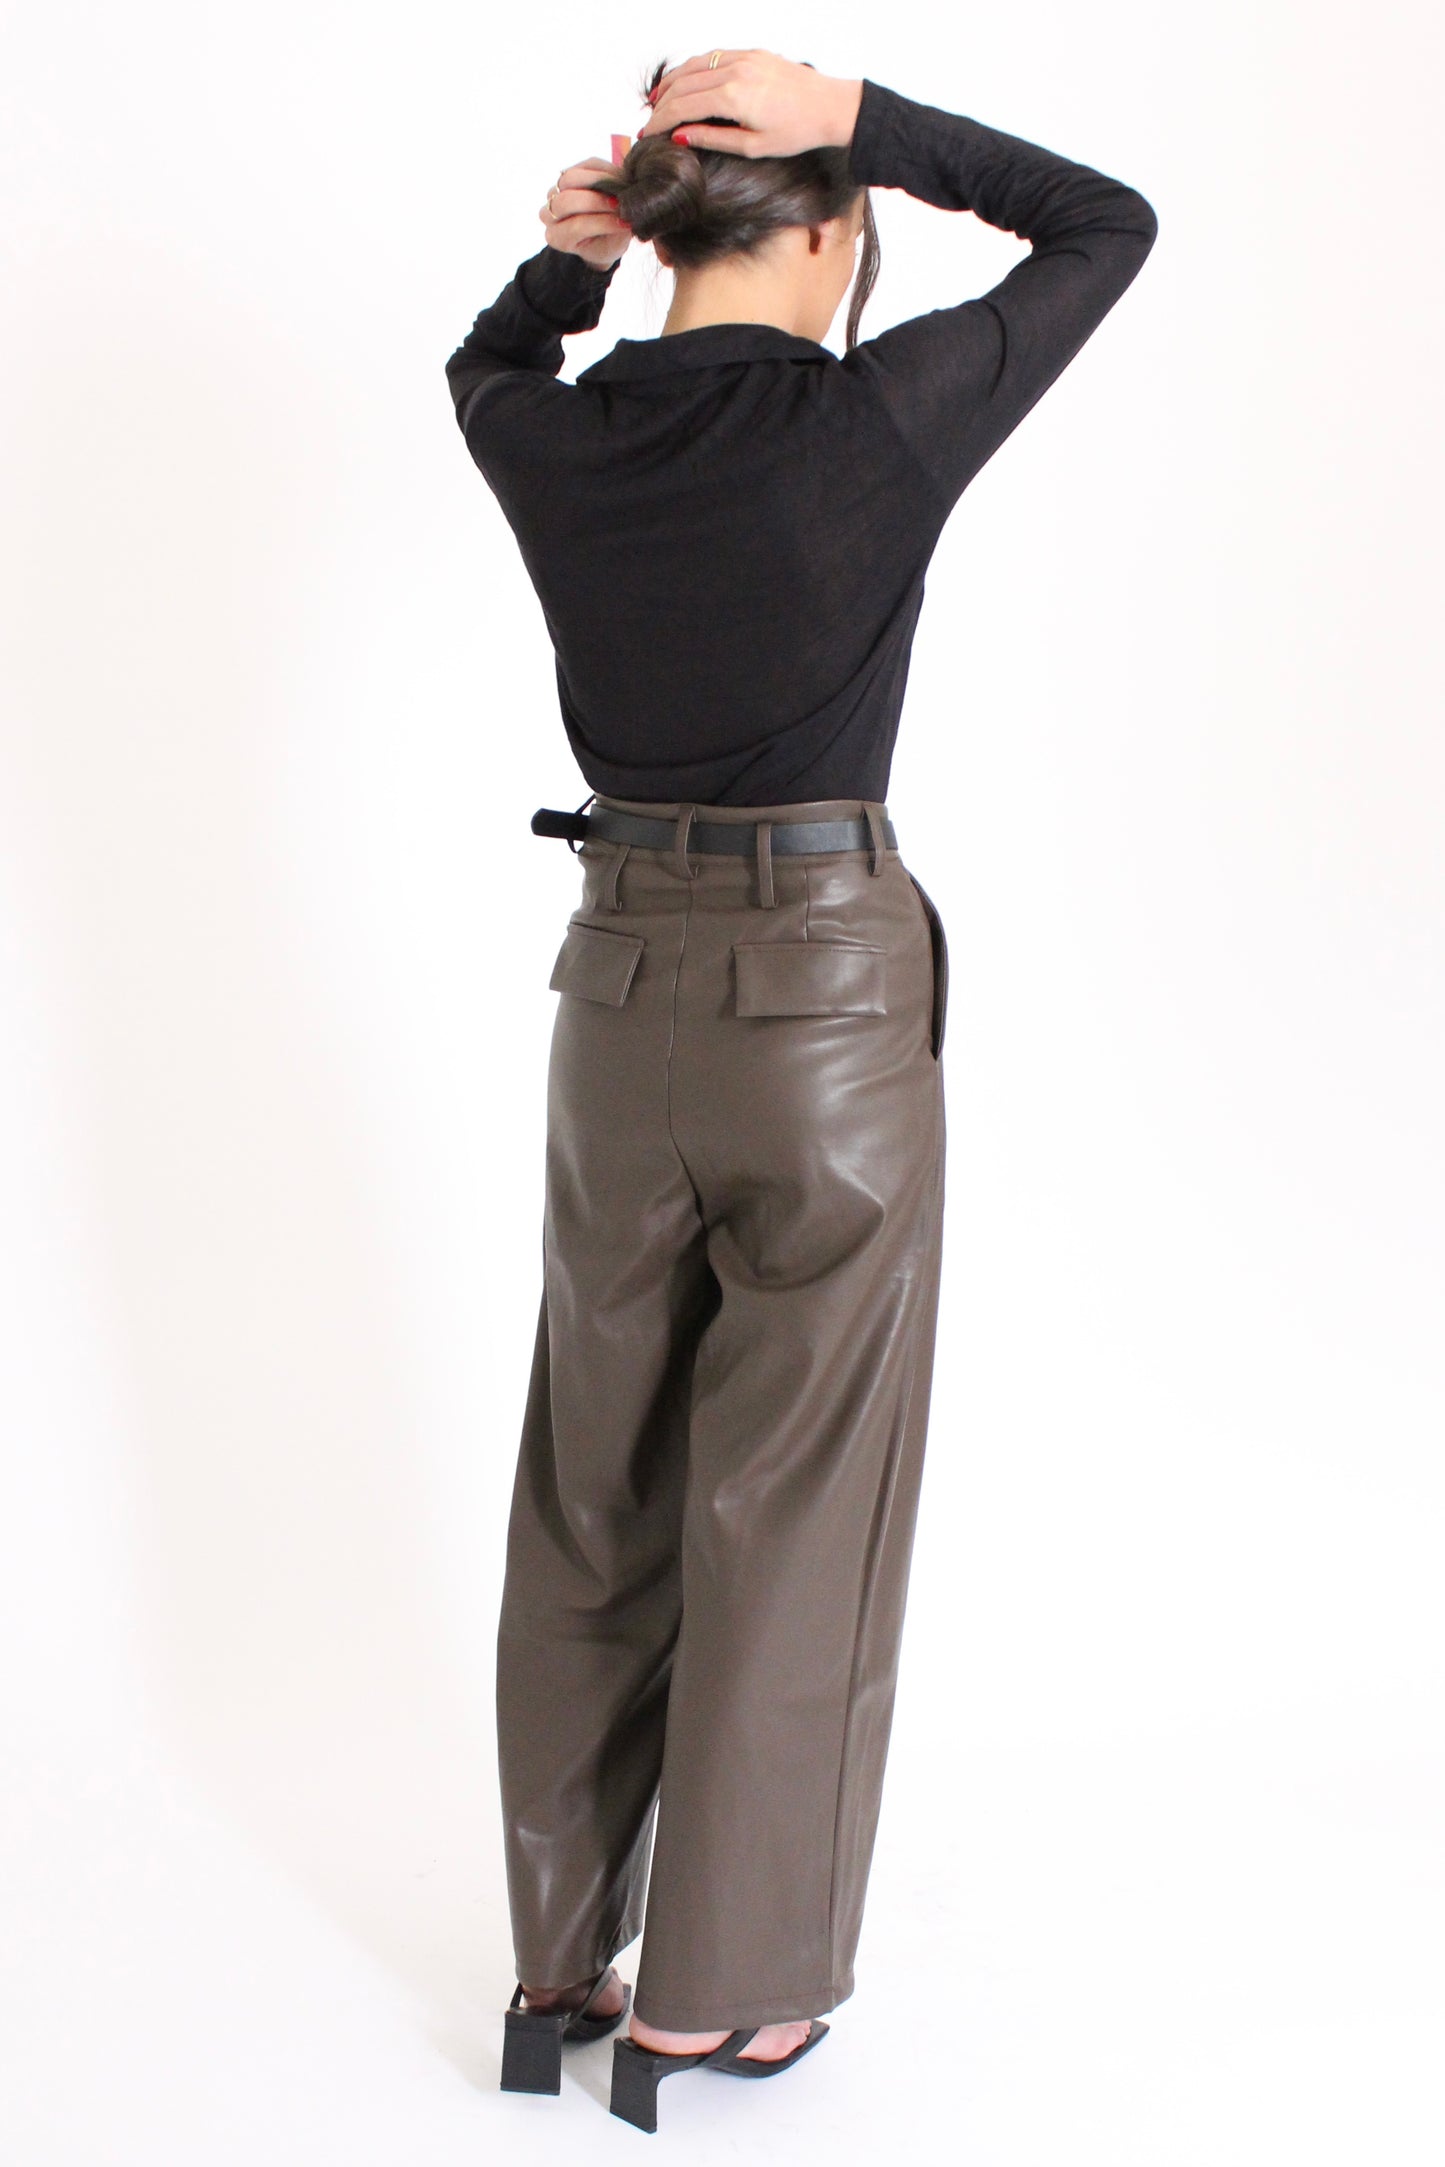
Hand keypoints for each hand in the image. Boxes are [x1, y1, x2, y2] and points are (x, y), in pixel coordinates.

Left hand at [539, 158, 630, 269]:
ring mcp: (556, 191)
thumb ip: (615, 228)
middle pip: (567, 201)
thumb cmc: (609, 242)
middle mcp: (550, 214)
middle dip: (596, 201)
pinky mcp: (571, 172)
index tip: (623, 222)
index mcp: (557, 238)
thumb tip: (621, 205)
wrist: (604, 231)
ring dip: (597, 182)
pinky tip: (616, 181)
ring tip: (618, 189)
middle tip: (619, 204)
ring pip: (570, 178)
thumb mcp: (614, 245)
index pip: (577, 226)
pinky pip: (585, 165)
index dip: (601, 222)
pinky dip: (603, 171)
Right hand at [637, 49, 862, 158]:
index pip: (682, 106)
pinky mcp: (751, 52)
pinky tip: (685, 83)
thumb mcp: (752, 146)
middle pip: (682, 84)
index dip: (660, 121)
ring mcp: (742, 57)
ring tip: (658, 101)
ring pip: (693, 65)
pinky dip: (692, 69)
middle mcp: (734, 71)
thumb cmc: (796, 132)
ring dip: (671, 83)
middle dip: (660, 104)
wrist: (829, 107)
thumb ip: (713, 138)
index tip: (647, 134)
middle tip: (648, 122)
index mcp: (733, 97)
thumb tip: (680, 136)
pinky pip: (711, 56)